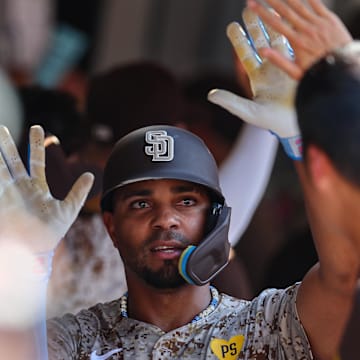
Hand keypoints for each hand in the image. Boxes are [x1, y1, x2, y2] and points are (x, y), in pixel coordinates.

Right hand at [0, 125, 93, 252]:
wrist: (35, 251)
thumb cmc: (52, 232)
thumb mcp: (69, 209)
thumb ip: (78, 191)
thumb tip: (91, 175)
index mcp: (37, 186)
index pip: (36, 160)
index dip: (37, 145)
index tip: (38, 128)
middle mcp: (20, 187)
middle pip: (13, 161)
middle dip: (7, 145)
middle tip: (2, 127)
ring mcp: (8, 194)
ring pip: (0, 168)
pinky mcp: (1, 202)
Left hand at [208, 7, 301, 159]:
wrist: (299, 123)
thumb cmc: (273, 122)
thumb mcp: (249, 112)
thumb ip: (231, 102)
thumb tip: (210, 95)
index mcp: (258, 78)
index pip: (246, 54)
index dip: (239, 40)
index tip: (232, 26)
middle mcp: (272, 69)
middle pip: (261, 41)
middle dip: (254, 25)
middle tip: (248, 8)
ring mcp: (288, 65)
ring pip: (279, 38)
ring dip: (273, 22)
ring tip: (267, 5)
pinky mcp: (302, 65)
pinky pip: (296, 43)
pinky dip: (292, 29)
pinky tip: (290, 16)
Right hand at [247, 0, 352, 79]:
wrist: (341, 69)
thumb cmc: (317, 72)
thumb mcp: (295, 72)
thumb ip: (279, 60)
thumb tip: (262, 51)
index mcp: (297, 42)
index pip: (275, 23)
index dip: (262, 12)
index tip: (252, 5)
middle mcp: (306, 29)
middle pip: (285, 10)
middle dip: (271, 0)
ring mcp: (318, 23)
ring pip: (300, 4)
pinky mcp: (329, 19)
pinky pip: (317, 4)